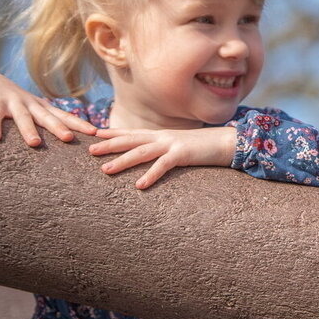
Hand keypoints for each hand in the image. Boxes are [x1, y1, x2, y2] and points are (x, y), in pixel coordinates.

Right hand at [0, 68, 95, 145]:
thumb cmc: (14, 101)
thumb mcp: (33, 110)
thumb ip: (46, 121)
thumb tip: (68, 137)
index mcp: (43, 108)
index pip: (65, 116)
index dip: (80, 124)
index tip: (96, 133)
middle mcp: (31, 104)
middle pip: (47, 117)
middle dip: (59, 128)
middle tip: (70, 139)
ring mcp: (13, 102)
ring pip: (23, 117)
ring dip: (28, 130)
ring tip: (35, 143)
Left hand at [90, 126, 236, 188]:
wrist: (228, 142)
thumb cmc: (205, 147)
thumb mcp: (181, 146)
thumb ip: (166, 149)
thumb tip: (154, 156)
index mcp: (162, 135)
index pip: (133, 132)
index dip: (114, 132)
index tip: (95, 133)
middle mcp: (163, 137)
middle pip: (131, 140)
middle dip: (110, 144)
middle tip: (90, 150)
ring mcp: (172, 144)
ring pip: (141, 152)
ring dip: (122, 161)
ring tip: (106, 169)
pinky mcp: (183, 154)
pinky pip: (163, 165)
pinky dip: (151, 175)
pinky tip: (139, 185)